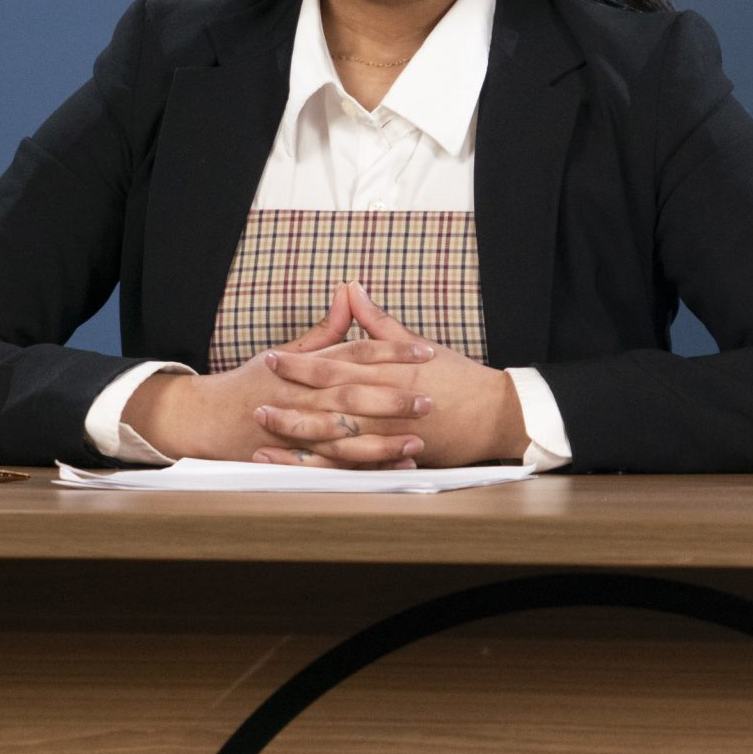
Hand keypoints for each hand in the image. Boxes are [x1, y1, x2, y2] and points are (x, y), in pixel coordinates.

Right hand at [122, 285, 423, 466]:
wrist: (206, 417)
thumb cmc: (252, 381)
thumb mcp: (288, 350)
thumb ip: (326, 329)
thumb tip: (351, 292)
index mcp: (304, 367)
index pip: (355, 354)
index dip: (392, 351)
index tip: (426, 350)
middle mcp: (301, 398)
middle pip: (352, 396)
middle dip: (392, 398)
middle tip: (430, 398)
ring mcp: (296, 432)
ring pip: (344, 437)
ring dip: (383, 440)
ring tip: (418, 439)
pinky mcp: (293, 459)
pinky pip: (332, 467)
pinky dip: (362, 470)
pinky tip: (391, 470)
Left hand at [252, 284, 529, 468]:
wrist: (496, 413)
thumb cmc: (458, 377)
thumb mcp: (418, 344)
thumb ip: (379, 321)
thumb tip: (351, 288)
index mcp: (389, 370)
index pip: (337, 363)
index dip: (302, 362)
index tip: (273, 358)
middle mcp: (386, 401)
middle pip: (330, 401)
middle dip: (291, 399)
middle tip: (257, 397)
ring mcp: (390, 432)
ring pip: (336, 435)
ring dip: (299, 433)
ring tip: (266, 431)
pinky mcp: (396, 455)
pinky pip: (352, 465)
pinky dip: (322, 465)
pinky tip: (295, 465)